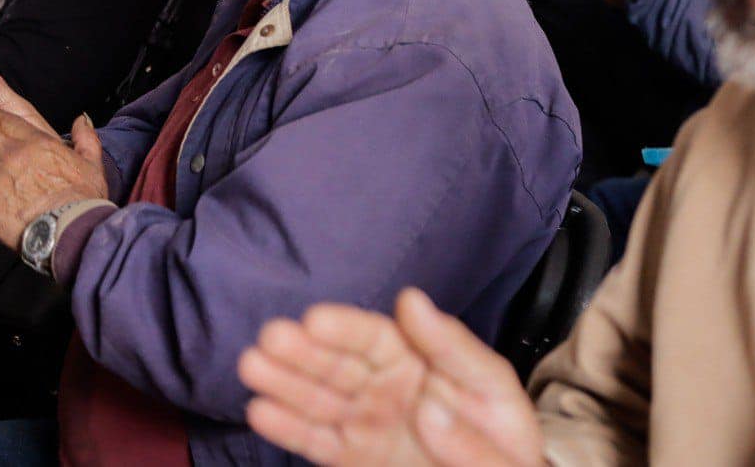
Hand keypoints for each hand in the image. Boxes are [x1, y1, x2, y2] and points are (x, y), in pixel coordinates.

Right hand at [239, 288, 543, 465]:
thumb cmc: (503, 439)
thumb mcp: (492, 389)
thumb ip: (455, 351)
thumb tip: (412, 303)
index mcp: (418, 357)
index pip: (373, 335)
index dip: (344, 326)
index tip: (315, 320)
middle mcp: (384, 386)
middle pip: (337, 364)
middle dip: (301, 351)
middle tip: (268, 339)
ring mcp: (367, 424)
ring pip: (320, 400)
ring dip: (284, 383)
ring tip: (251, 367)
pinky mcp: (356, 458)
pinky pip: (320, 443)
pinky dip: (290, 429)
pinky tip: (260, 411)